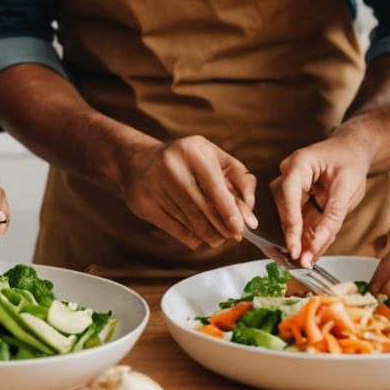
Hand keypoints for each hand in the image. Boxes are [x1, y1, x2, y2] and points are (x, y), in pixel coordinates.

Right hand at [116, 135, 257, 249]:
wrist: (141, 162)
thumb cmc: (189, 162)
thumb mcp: (216, 159)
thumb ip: (240, 181)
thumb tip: (249, 216)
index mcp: (191, 150)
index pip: (214, 187)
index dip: (229, 211)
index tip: (241, 228)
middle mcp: (170, 166)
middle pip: (202, 207)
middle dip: (222, 226)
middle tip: (234, 236)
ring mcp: (154, 185)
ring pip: (190, 221)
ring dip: (210, 235)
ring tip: (220, 238)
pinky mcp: (144, 204)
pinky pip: (175, 230)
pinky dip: (193, 238)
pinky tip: (201, 237)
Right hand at [271, 129, 375, 263]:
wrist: (353, 150)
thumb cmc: (350, 162)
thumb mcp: (346, 191)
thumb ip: (331, 219)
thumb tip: (314, 247)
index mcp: (298, 164)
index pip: (288, 200)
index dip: (291, 228)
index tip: (295, 251)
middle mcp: (287, 173)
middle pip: (286, 212)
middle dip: (297, 238)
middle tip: (305, 262)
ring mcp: (289, 185)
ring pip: (291, 218)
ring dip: (302, 238)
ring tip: (310, 258)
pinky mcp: (295, 196)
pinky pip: (298, 218)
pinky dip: (307, 232)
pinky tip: (313, 247)